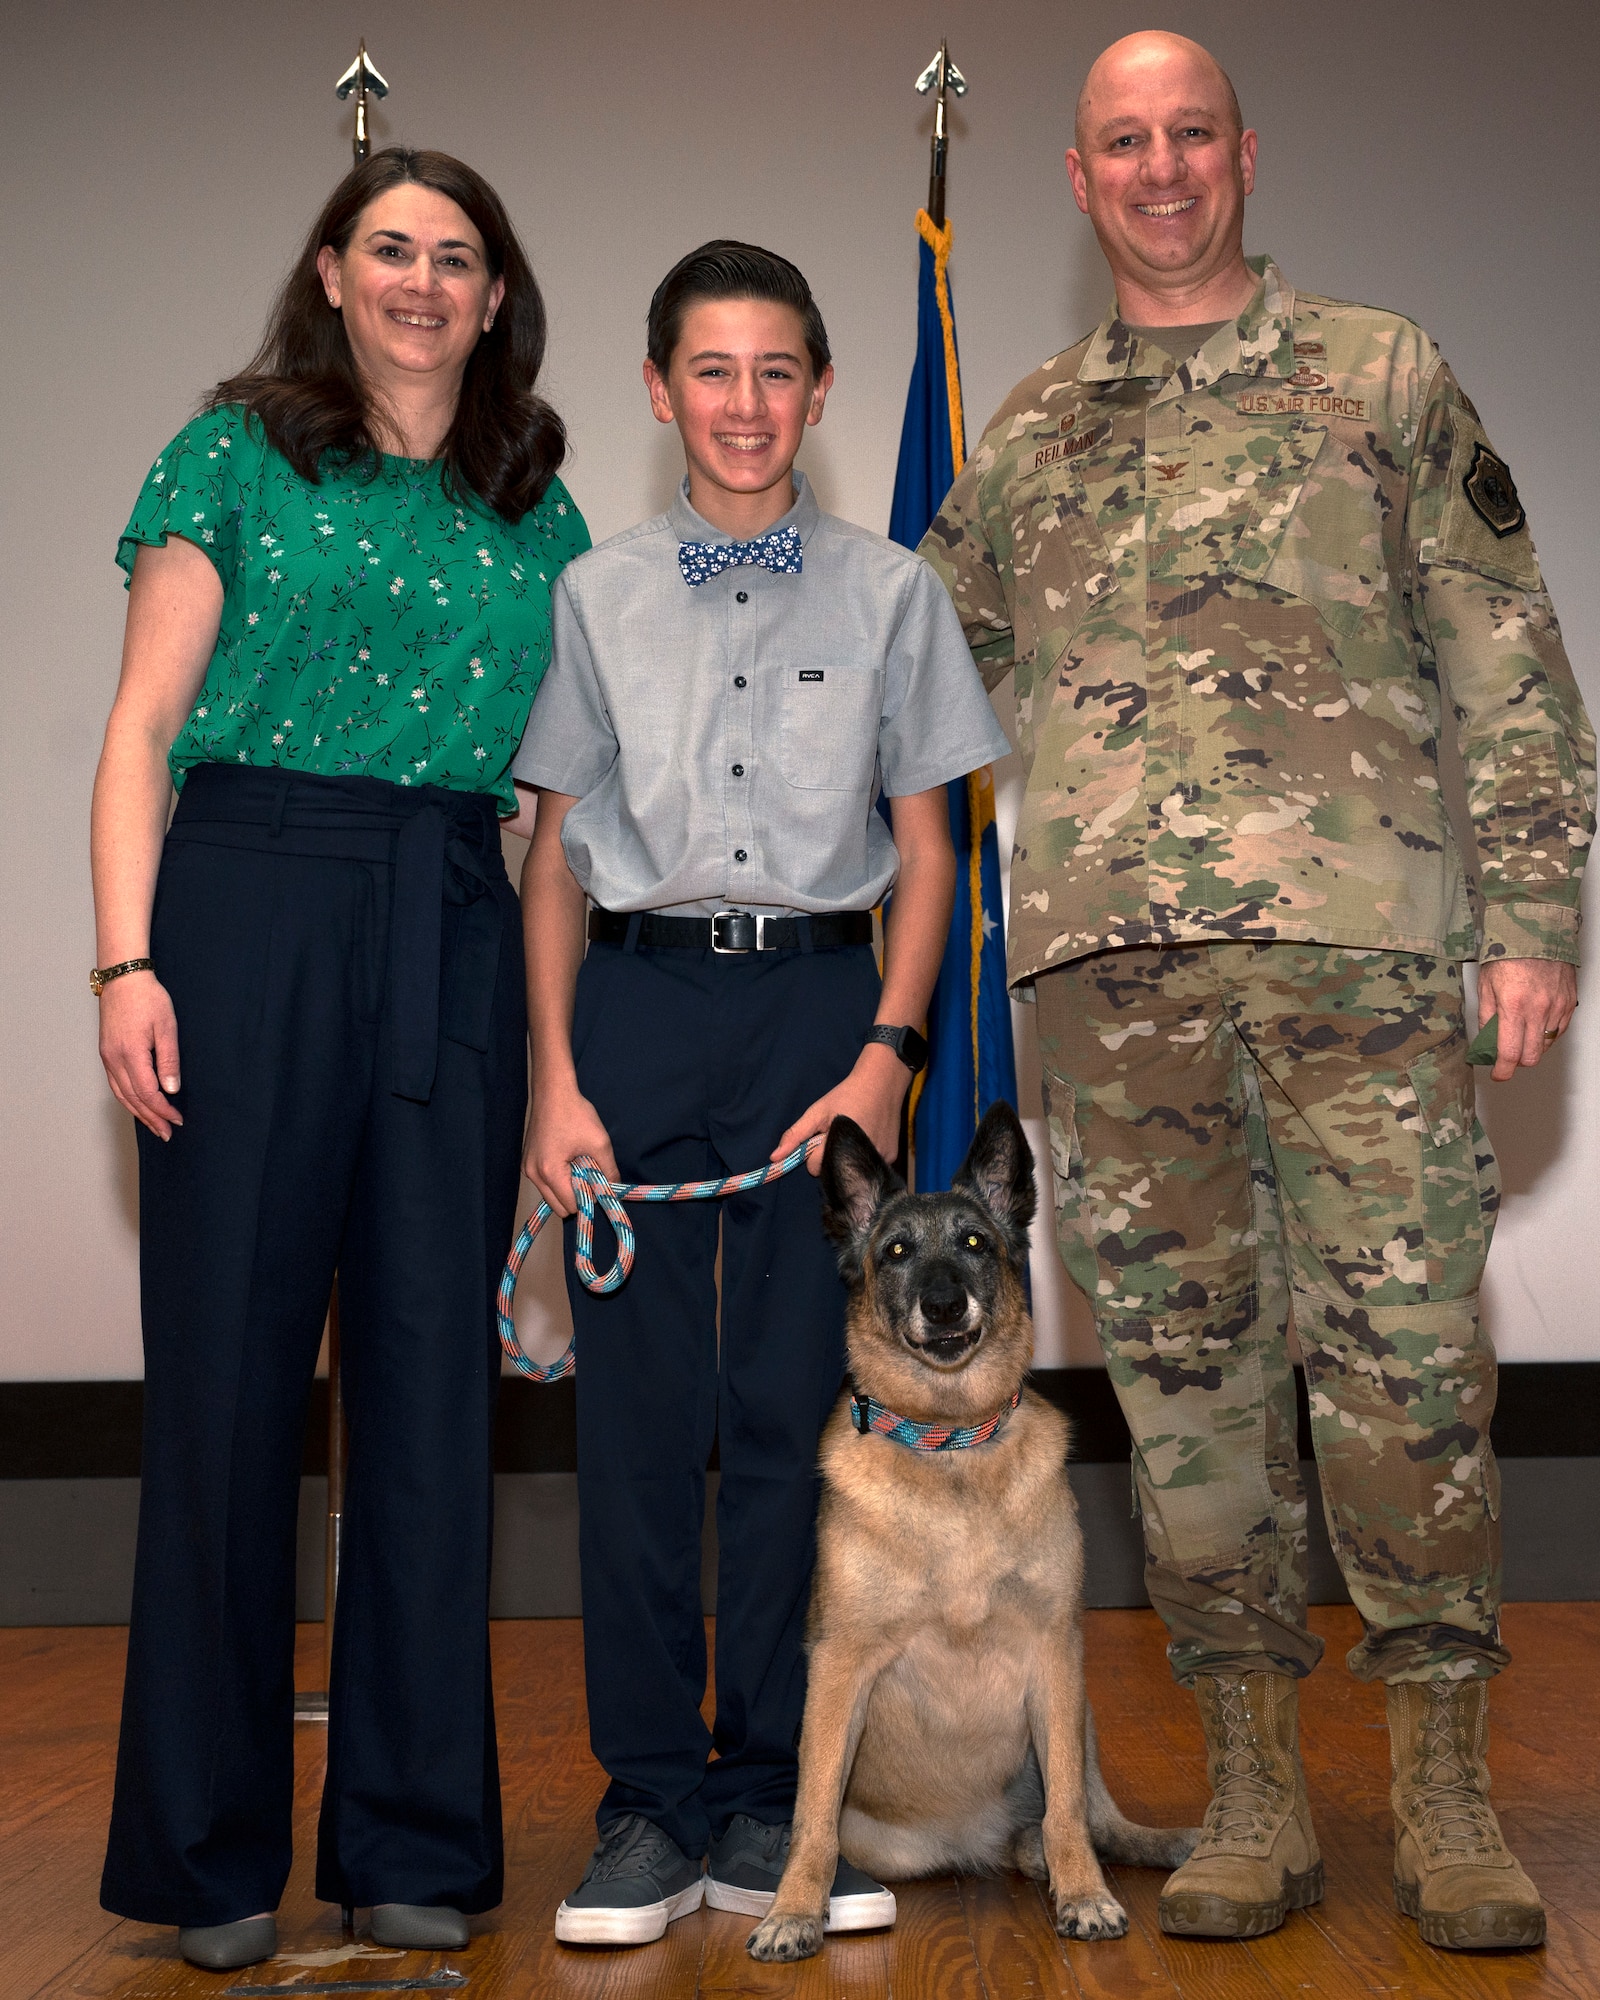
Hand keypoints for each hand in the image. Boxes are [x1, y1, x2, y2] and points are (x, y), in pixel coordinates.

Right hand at [98, 970, 182, 1138]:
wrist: (123, 978)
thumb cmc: (148, 998)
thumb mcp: (166, 1027)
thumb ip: (168, 1060)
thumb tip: (171, 1090)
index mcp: (130, 1054)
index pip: (147, 1093)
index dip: (163, 1110)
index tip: (178, 1119)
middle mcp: (114, 1059)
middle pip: (132, 1098)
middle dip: (151, 1118)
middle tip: (166, 1133)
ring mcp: (107, 1056)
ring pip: (121, 1094)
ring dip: (138, 1112)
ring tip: (154, 1126)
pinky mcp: (106, 1053)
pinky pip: (115, 1084)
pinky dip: (127, 1099)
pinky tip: (138, 1105)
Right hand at [523, 1078, 619, 1215]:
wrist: (553, 1092)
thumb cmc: (575, 1114)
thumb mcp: (599, 1143)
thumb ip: (609, 1171)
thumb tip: (614, 1189)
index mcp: (549, 1172)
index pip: (571, 1206)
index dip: (588, 1198)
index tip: (597, 1181)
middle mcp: (533, 1175)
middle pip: (559, 1207)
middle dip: (577, 1197)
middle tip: (589, 1175)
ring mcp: (527, 1169)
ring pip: (551, 1196)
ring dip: (567, 1188)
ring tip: (578, 1165)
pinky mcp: (527, 1162)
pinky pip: (545, 1184)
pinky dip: (558, 1180)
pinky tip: (568, 1160)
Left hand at [772, 1044, 909, 1175]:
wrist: (883, 1082)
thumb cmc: (847, 1095)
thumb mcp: (817, 1111)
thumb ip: (796, 1135)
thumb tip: (774, 1158)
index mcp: (836, 1145)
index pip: (815, 1169)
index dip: (813, 1154)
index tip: (820, 1138)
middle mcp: (859, 1155)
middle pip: (833, 1172)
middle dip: (829, 1158)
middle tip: (836, 1135)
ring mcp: (878, 1158)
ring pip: (852, 1170)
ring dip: (847, 1158)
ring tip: (852, 1134)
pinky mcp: (892, 1157)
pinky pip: (870, 1166)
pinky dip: (864, 1156)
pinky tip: (867, 1138)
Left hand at [1477, 958, 1577, 1080]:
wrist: (1536, 932)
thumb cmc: (1508, 954)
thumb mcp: (1486, 985)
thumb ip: (1487, 1016)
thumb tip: (1487, 1038)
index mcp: (1513, 1007)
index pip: (1510, 1053)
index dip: (1502, 1070)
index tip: (1497, 1074)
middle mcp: (1538, 1010)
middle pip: (1532, 1056)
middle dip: (1518, 1061)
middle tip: (1508, 1055)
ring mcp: (1557, 1007)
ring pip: (1547, 1045)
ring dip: (1533, 1047)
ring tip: (1521, 1034)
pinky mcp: (1569, 1002)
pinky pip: (1560, 1030)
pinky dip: (1547, 1034)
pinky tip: (1536, 1024)